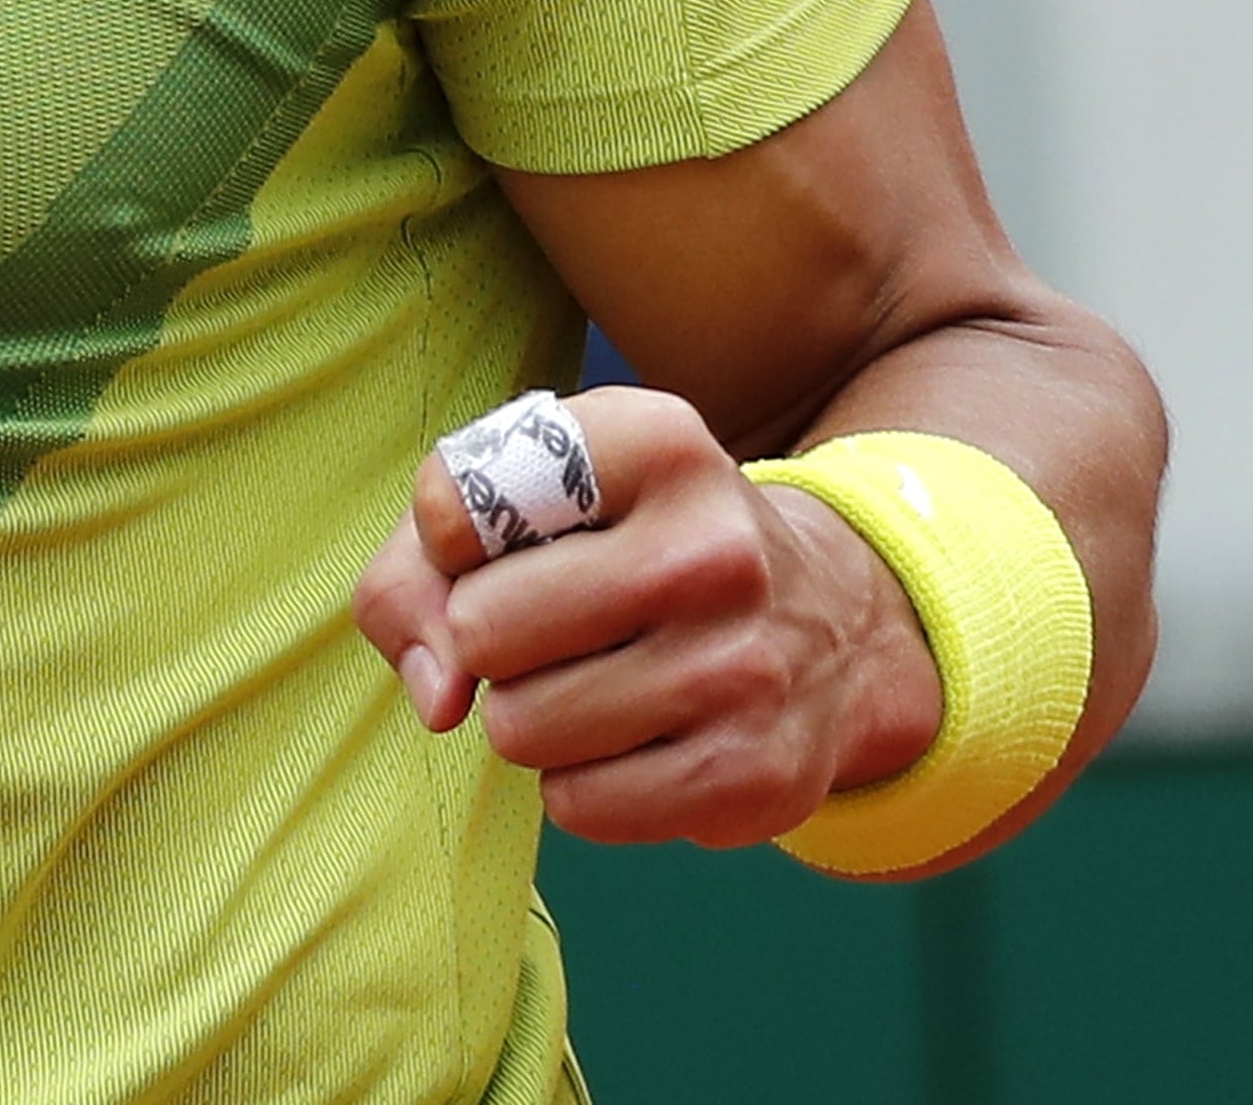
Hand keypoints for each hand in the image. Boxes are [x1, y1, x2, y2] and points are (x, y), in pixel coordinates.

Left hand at [348, 387, 946, 847]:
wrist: (831, 622)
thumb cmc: (633, 549)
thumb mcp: (533, 498)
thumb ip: (420, 566)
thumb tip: (437, 696)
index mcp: (655, 445)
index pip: (452, 506)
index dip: (449, 540)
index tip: (508, 539)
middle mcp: (712, 549)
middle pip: (480, 631)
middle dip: (488, 641)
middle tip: (552, 627)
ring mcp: (743, 669)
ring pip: (520, 730)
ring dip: (531, 719)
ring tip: (598, 679)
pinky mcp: (755, 776)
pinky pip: (579, 806)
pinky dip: (580, 784)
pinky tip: (635, 738)